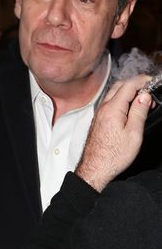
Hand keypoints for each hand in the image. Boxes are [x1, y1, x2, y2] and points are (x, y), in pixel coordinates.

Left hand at [76, 74, 151, 191]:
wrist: (95, 168)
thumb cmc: (114, 155)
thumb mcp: (134, 134)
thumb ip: (139, 112)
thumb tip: (144, 96)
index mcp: (112, 109)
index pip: (128, 85)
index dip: (143, 81)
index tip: (153, 81)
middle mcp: (103, 108)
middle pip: (119, 86)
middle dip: (136, 84)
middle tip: (150, 92)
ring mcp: (99, 113)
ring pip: (114, 94)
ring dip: (128, 92)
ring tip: (143, 102)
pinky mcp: (99, 119)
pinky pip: (110, 102)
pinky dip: (122, 100)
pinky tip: (131, 110)